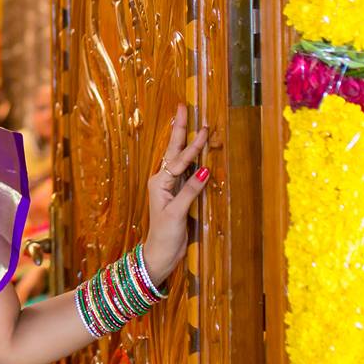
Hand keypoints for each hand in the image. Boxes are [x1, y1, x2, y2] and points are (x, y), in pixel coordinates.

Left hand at [141, 104, 211, 283]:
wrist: (160, 254)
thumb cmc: (164, 235)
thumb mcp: (176, 212)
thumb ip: (190, 190)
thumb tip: (204, 169)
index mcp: (159, 182)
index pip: (179, 160)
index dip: (191, 144)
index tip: (203, 129)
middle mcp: (163, 181)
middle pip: (174, 151)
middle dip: (180, 130)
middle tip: (183, 108)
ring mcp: (171, 187)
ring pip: (181, 160)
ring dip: (187, 142)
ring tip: (193, 125)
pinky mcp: (180, 196)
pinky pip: (187, 173)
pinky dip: (194, 160)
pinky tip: (200, 152)